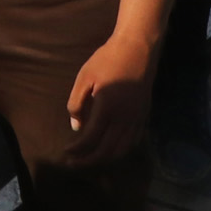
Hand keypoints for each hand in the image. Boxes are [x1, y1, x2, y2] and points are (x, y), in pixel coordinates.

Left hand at [61, 34, 155, 166]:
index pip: (90, 139)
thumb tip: (76, 128)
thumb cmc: (108, 59)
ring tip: (91, 160)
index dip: (77, 150)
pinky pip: (134, 141)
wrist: (138, 47)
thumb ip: (77, 104)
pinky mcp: (144, 115)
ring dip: (105, 159)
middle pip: (107, 151)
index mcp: (107, 108)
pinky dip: (121, 151)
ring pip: (122, 150)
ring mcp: (137, 118)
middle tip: (74, 164)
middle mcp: (124, 118)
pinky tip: (111, 150)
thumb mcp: (84, 77)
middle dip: (89, 161)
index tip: (66, 152)